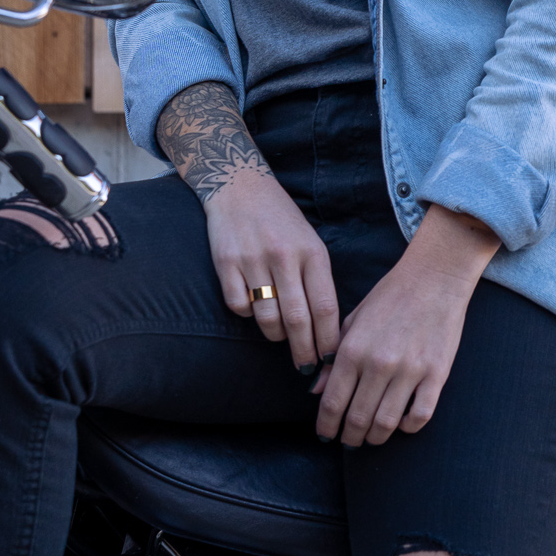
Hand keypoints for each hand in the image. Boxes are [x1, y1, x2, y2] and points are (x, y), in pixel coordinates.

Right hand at [205, 164, 339, 371]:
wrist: (241, 188)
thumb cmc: (282, 223)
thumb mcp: (311, 243)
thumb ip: (317, 280)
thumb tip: (325, 329)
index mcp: (313, 253)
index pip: (325, 307)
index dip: (328, 339)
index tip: (330, 359)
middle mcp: (284, 257)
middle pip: (297, 319)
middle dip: (304, 350)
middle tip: (305, 367)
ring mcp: (253, 260)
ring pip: (266, 317)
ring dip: (275, 336)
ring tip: (280, 337)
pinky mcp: (226, 263)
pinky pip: (238, 306)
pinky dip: (246, 314)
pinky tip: (253, 305)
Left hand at [313, 205, 498, 446]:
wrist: (434, 278)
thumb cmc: (390, 297)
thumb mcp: (353, 321)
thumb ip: (333, 357)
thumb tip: (316, 391)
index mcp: (353, 350)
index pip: (332, 403)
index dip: (326, 426)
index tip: (326, 436)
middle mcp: (378, 364)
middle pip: (358, 418)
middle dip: (350, 437)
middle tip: (350, 441)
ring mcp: (409, 370)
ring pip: (386, 422)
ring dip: (376, 437)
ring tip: (372, 438)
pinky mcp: (436, 373)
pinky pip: (420, 415)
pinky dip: (408, 427)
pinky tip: (402, 423)